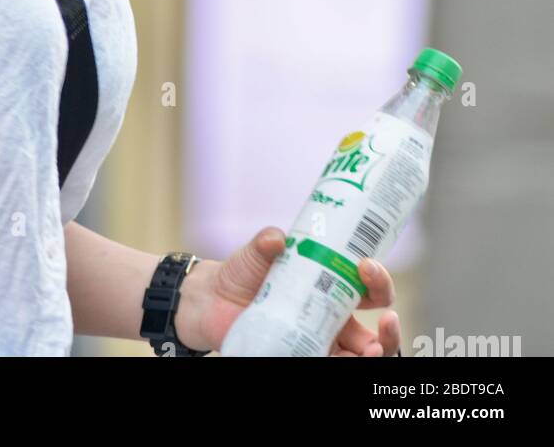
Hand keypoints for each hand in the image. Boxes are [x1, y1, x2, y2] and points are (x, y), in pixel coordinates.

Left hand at [175, 227, 402, 356]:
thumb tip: (276, 238)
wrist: (212, 298)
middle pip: (376, 332)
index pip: (370, 290)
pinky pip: (329, 365)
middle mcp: (332, 320)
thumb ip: (266, 242)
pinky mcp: (301, 356)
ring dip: (375, 354)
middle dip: (389, 329)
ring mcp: (319, 342)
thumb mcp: (257, 252)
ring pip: (360, 357)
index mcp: (332, 289)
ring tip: (372, 350)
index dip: (378, 280)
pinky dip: (343, 365)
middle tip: (387, 320)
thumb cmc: (243, 272)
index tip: (366, 266)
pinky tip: (343, 361)